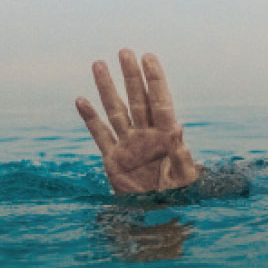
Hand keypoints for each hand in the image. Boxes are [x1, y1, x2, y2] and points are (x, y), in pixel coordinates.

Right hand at [76, 50, 199, 194]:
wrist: (160, 216)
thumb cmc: (179, 197)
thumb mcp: (185, 178)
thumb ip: (181, 154)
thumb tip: (178, 127)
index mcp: (166, 137)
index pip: (160, 102)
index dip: (154, 80)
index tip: (148, 57)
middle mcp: (146, 136)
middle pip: (137, 99)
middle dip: (131, 76)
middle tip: (124, 52)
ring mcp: (128, 145)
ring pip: (116, 110)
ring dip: (107, 88)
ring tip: (99, 64)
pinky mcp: (113, 159)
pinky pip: (100, 135)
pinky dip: (90, 118)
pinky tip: (82, 100)